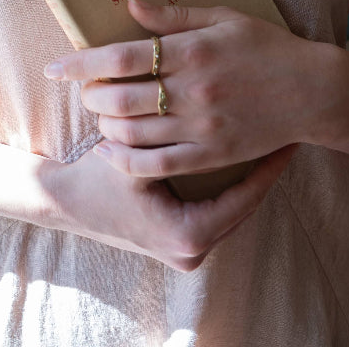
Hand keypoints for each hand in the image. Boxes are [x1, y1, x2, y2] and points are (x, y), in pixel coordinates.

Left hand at [45, 0, 319, 179]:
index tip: (55, 68)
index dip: (81, 63)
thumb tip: (127, 3)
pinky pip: (156, 165)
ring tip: (100, 114)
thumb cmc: (268, 46)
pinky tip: (113, 150)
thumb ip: (172, 15)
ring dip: (105, 124)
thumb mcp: (223, 17)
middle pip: (119, 98)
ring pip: (132, 133)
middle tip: (83, 90)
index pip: (120, 57)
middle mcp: (192, 91)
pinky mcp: (211, 156)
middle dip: (89, 95)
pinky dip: (126, 160)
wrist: (313, 91)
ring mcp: (201, 128)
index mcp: (192, 52)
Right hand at [45, 137, 297, 271]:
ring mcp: (186, 250)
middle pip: (242, 205)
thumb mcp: (134, 154)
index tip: (286, 138)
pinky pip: (215, 209)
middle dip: (261, 169)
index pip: (244, 197)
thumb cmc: (95, 176)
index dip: (266, 165)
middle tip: (285, 135)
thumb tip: (207, 98)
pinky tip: (240, 156)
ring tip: (270, 142)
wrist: (62, 201)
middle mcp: (192, 250)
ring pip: (231, 207)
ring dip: (247, 175)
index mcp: (188, 234)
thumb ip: (169, 134)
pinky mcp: (179, 241)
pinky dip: (226, 184)